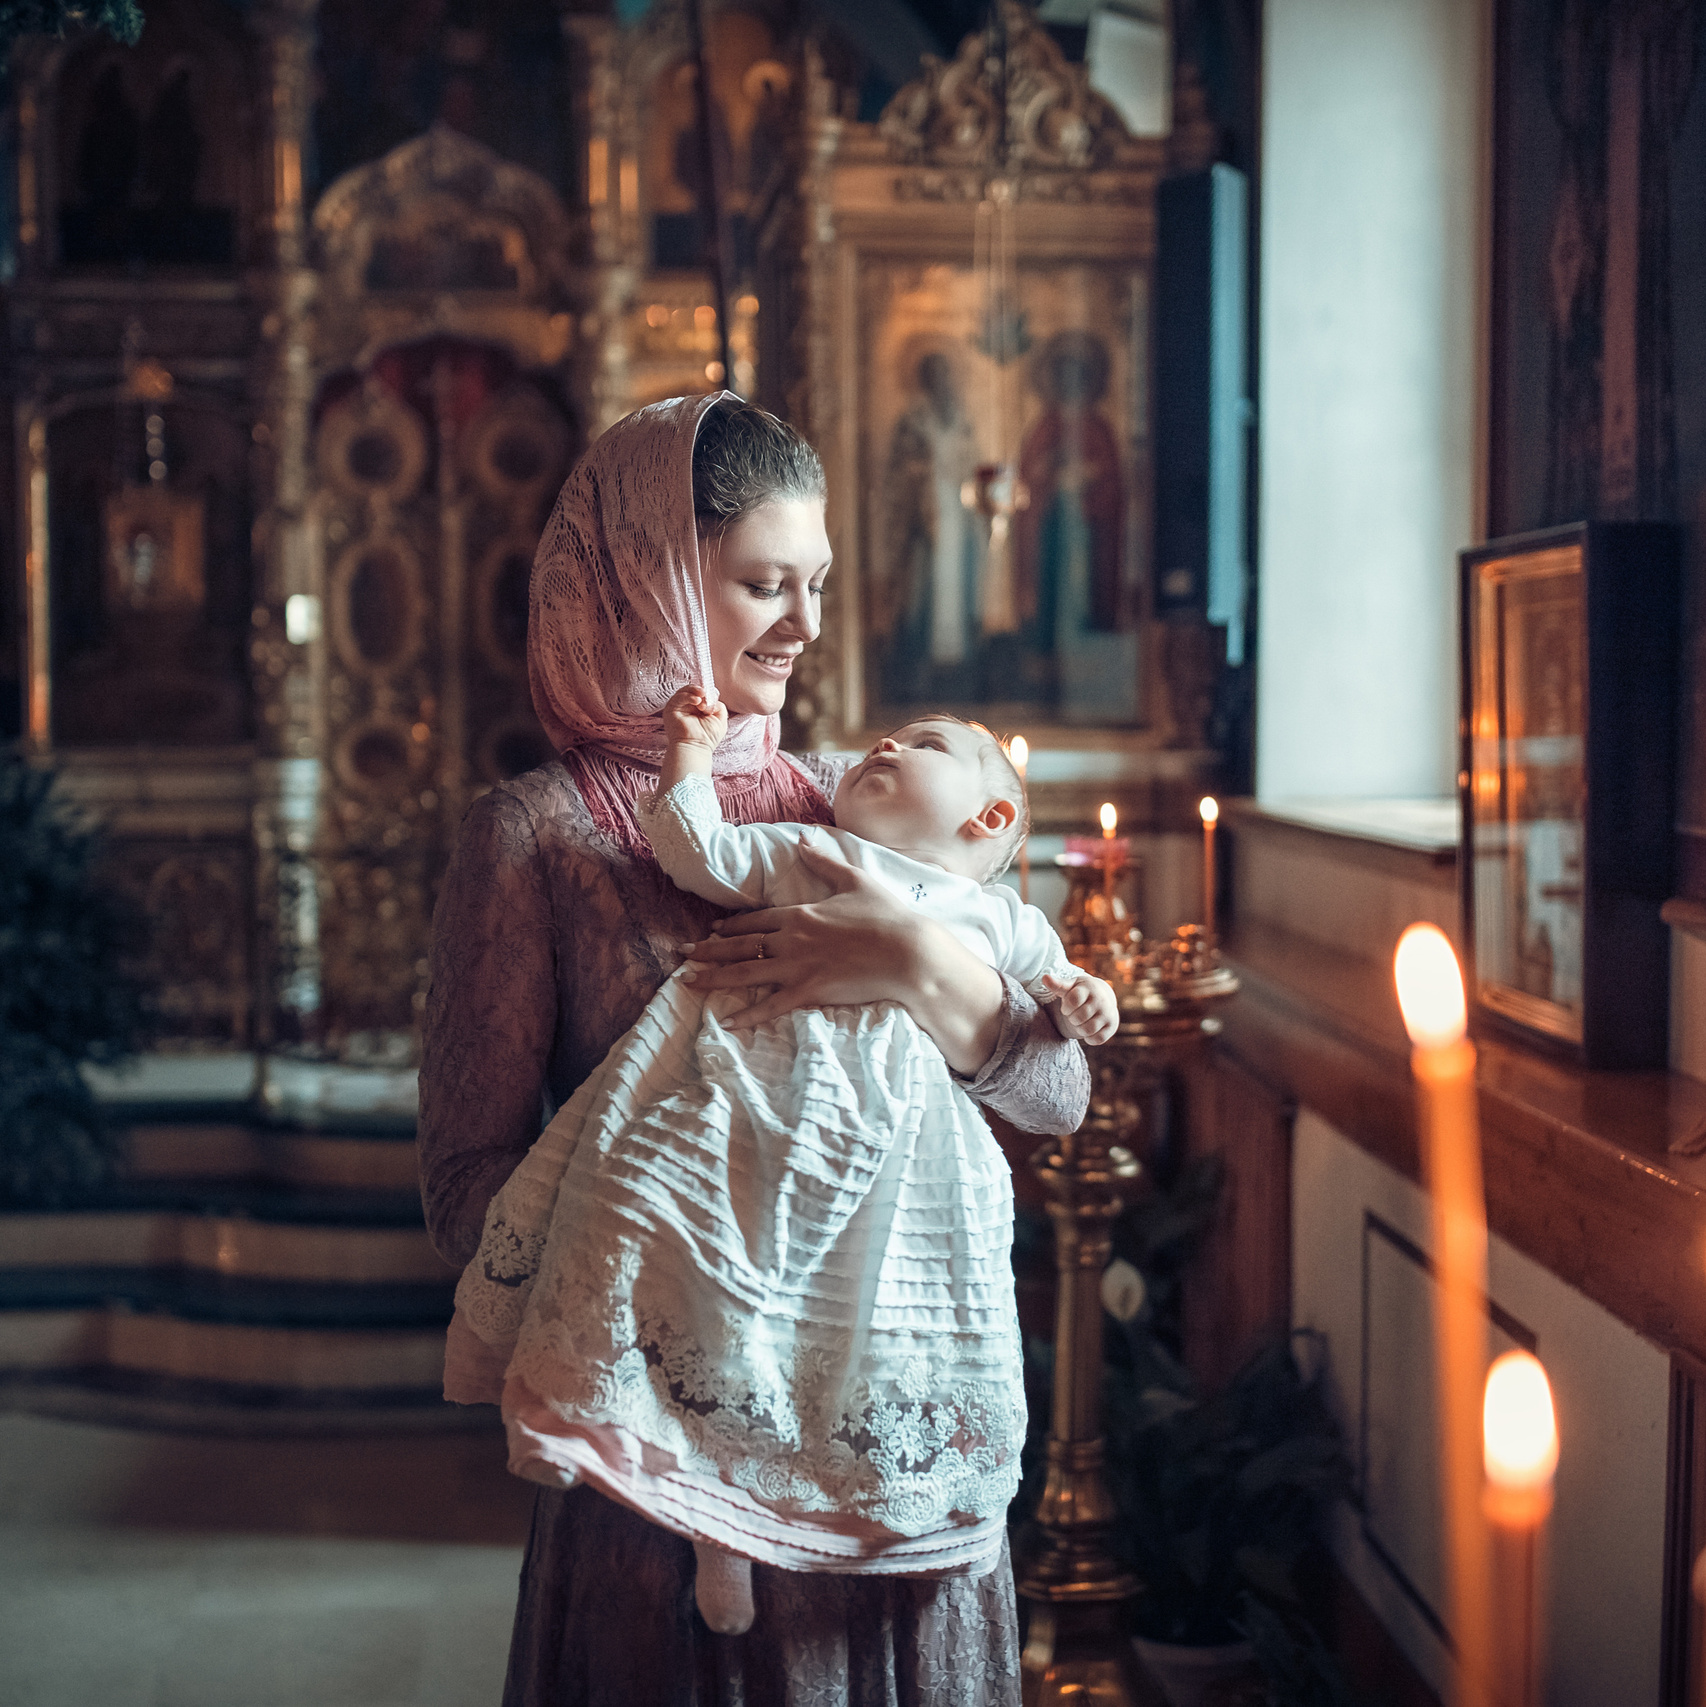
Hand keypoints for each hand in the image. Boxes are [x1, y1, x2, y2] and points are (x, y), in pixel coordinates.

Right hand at [662, 683, 726, 751]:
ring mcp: (678, 708)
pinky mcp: (671, 710)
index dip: (708, 693)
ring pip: (685, 691)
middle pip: (692, 690)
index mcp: (698, 709)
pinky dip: (688, 696)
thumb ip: (719, 705)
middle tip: (707, 697)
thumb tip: (711, 697)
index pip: (701, 693)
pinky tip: (697, 701)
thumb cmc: (708, 737)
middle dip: (702, 692)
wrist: (696, 748)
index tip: (713, 697)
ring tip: (703, 702)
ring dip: (696, 692)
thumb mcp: (720, 719)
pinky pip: (678, 697)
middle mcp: (687, 707)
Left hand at [680, 835, 1004, 1072]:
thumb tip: (802, 838)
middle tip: (682, 954)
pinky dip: (748, 1015)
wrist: (907, 951)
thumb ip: (824, 861)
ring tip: (688, 982)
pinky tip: (728, 1022)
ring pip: (746, 973)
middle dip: (708, 950)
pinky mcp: (809, 991)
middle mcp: (791, 939)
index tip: (712, 930)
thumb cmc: (887, 915)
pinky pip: (771, 1005)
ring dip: (714, 978)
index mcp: (800, 913)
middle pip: (741, 945)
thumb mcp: (854, 880)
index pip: (756, 919)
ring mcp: (798, 966)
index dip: (732, 926)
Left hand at [1042, 971, 1118, 1045]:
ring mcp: (1108, 1013)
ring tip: (1081, 1022)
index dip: (1066, 1007)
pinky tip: (1089, 1029)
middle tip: (1075, 1014)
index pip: (1072, 1001)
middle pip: (1078, 1018)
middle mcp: (1101, 1000)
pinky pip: (1097, 1039)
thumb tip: (1044, 978)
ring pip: (1087, 1030)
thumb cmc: (1081, 992)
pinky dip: (1089, 1038)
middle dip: (1072, 1018)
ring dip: (1079, 1028)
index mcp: (1089, 988)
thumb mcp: (1070, 986)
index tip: (1068, 1006)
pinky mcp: (1112, 1026)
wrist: (1103, 997)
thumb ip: (1057, 985)